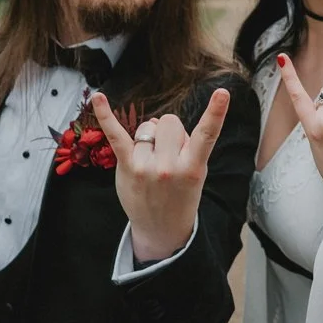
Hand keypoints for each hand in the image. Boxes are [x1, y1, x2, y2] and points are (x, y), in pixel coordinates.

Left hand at [91, 85, 229, 262]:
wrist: (161, 230)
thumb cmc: (180, 196)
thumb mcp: (195, 174)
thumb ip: (182, 144)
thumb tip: (155, 121)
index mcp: (193, 167)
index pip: (207, 135)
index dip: (216, 113)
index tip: (222, 92)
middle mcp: (169, 166)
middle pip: (169, 122)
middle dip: (169, 132)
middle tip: (168, 155)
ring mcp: (146, 167)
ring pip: (148, 127)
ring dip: (149, 139)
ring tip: (151, 162)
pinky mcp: (127, 167)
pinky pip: (116, 136)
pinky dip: (105, 116)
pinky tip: (99, 98)